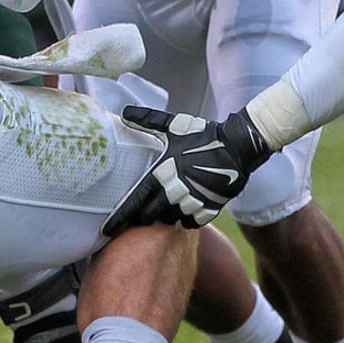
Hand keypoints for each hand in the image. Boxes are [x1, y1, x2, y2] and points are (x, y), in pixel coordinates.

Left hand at [103, 106, 272, 232]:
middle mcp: (175, 194)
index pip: (134, 203)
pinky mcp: (209, 210)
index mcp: (163, 175)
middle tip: (142, 210)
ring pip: (170, 220)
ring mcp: (193, 204)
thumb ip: (148, 121)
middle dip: (143, 215)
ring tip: (168, 203)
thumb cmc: (204, 135)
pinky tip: (186, 207)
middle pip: (148, 217)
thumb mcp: (174, 126)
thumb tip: (125, 111)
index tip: (105, 230)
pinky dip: (186, 218)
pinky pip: (191, 223)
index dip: (118, 219)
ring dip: (166, 214)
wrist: (238, 146)